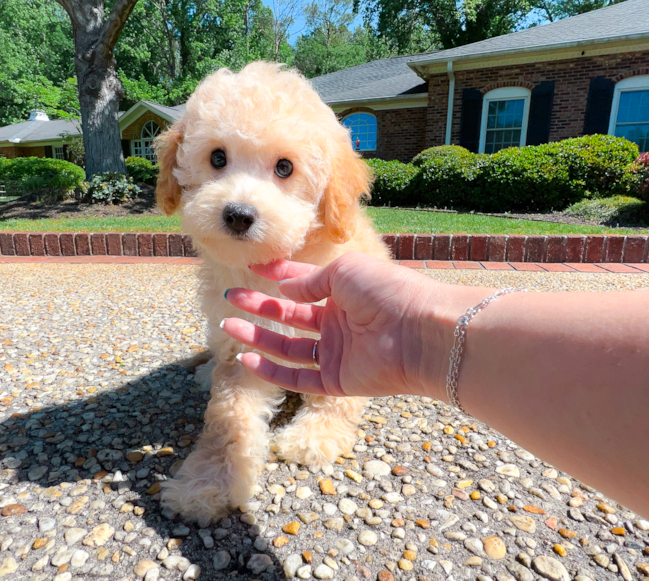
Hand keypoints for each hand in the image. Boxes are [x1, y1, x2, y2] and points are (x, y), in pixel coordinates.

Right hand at [221, 252, 491, 397]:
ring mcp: (338, 352)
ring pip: (288, 346)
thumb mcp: (344, 272)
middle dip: (259, 306)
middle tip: (230, 298)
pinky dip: (271, 370)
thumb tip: (283, 290)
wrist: (420, 332)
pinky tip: (247, 358)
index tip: (251, 269)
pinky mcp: (337, 380)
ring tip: (228, 325)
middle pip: (290, 316)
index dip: (277, 276)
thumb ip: (309, 282)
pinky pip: (298, 377)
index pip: (303, 284)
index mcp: (345, 292)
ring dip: (258, 337)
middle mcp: (339, 322)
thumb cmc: (388, 291)